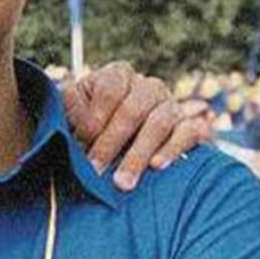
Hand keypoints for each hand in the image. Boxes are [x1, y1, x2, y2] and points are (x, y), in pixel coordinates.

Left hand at [61, 61, 211, 190]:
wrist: (108, 145)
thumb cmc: (84, 126)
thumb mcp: (70, 113)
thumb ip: (69, 111)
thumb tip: (77, 124)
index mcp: (117, 76)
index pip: (110, 89)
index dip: (95, 116)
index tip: (82, 141)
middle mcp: (147, 87)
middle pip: (134, 109)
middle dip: (111, 142)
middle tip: (95, 170)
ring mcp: (171, 105)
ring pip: (161, 122)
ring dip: (139, 154)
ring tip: (122, 182)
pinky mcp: (189, 126)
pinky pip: (190, 132)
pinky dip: (173, 149)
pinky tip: (157, 167)